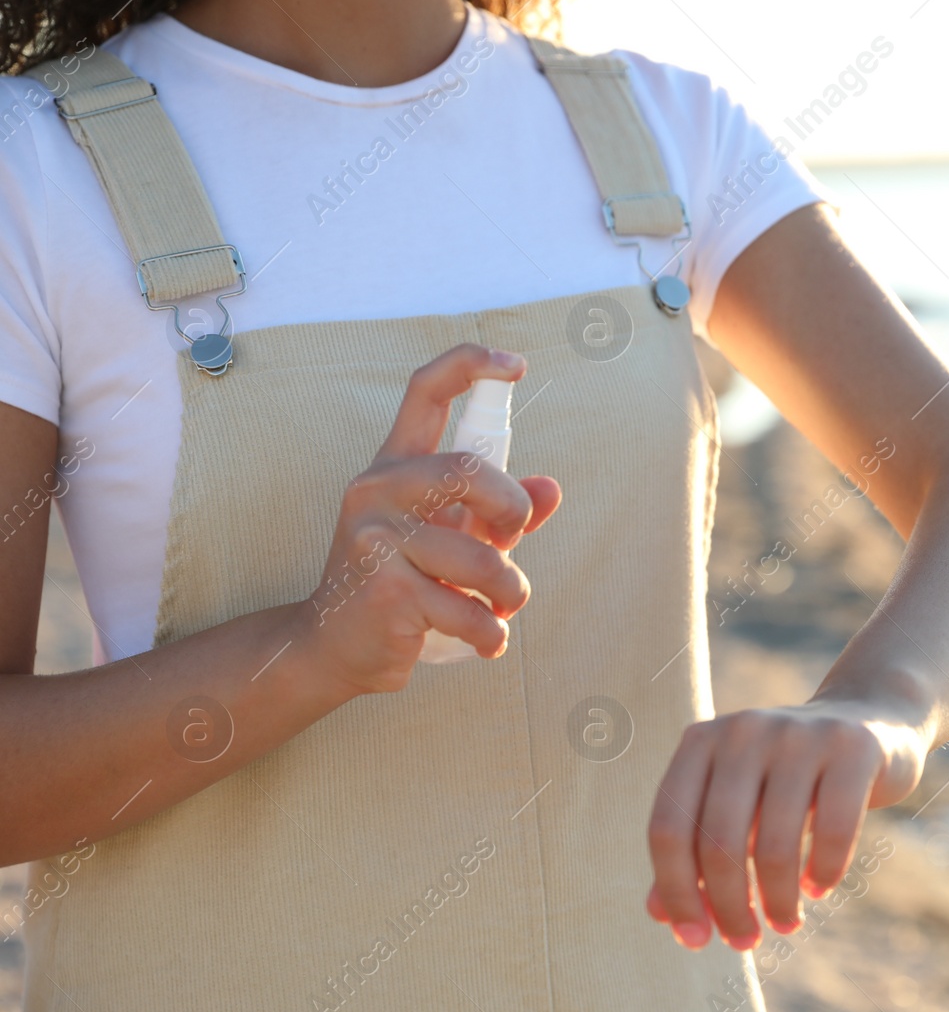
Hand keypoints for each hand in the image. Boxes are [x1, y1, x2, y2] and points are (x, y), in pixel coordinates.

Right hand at [301, 344, 560, 696]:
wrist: (332, 647)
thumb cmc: (401, 583)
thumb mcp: (450, 537)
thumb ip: (498, 512)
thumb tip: (551, 490)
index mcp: (394, 466)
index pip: (425, 391)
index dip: (472, 365)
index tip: (518, 364)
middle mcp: (378, 491)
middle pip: (470, 471)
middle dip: (512, 514)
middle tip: (510, 546)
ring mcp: (376, 539)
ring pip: (483, 560)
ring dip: (511, 594)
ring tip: (501, 609)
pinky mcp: (386, 590)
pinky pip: (469, 611)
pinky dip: (491, 634)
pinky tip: (483, 640)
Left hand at [644, 699, 929, 950]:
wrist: (867, 722)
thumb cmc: (786, 778)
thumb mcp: (736, 806)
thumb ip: (694, 851)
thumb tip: (658, 915)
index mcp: (701, 740)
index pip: (668, 828)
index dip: (676, 892)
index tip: (694, 939)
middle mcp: (744, 730)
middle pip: (718, 842)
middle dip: (729, 907)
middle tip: (744, 941)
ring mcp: (799, 735)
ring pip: (774, 845)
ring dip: (777, 901)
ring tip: (784, 923)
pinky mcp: (853, 748)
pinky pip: (832, 832)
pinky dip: (822, 874)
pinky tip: (817, 889)